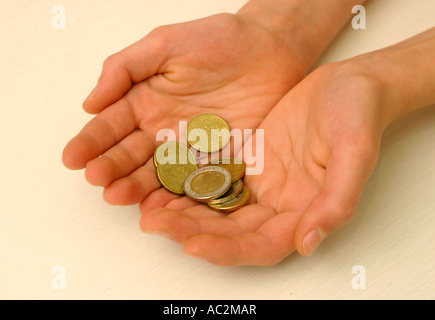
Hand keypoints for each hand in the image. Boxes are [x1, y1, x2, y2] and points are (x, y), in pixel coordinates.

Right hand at [62, 13, 304, 204]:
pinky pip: (193, 182)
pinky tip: (159, 205)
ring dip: (136, 186)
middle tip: (97, 179)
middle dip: (111, 167)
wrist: (271, 52)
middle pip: (130, 155)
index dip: (91, 141)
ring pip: (157, 174)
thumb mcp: (166, 44)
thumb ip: (126, 68)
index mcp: (145, 102)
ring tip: (119, 196)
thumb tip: (90, 103)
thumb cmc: (219, 40)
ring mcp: (188, 149)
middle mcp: (162, 130)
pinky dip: (176, 195)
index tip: (73, 157)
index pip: (111, 126)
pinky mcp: (216, 161)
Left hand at [139, 61, 384, 265]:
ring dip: (183, 214)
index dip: (228, 250)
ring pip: (216, 211)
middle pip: (230, 232)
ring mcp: (260, 186)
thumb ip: (336, 201)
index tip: (192, 244)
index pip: (262, 245)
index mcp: (303, 212)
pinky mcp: (247, 164)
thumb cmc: (357, 114)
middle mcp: (278, 206)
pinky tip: (164, 184)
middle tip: (154, 223)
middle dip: (191, 232)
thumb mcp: (354, 152)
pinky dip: (188, 187)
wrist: (347, 84)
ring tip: (149, 210)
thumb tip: (308, 243)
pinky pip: (213, 182)